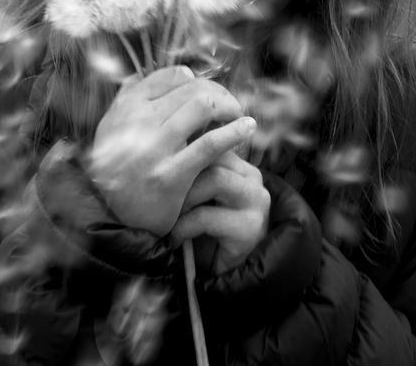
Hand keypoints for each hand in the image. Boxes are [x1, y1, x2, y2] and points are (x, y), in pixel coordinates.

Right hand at [87, 65, 255, 235]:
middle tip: (231, 105)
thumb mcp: (113, 128)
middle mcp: (136, 123)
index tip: (208, 93)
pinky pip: (210, 144)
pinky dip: (234, 132)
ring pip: (203, 106)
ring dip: (229, 107)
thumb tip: (176, 73)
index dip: (196, 81)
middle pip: (192, 89)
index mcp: (125, 107)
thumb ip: (133, 97)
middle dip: (219, 93)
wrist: (113, 219)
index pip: (171, 77)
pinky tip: (248, 128)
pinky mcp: (172, 175)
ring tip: (239, 115)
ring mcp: (154, 149)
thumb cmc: (119, 170)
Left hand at [171, 148, 269, 275]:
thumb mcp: (200, 197)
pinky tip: (173, 238)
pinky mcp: (249, 228)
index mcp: (241, 167)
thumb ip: (193, 175)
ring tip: (168, 215)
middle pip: (214, 156)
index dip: (184, 150)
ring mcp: (255, 203)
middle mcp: (253, 179)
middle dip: (182, 173)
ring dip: (184, 197)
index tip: (160, 162)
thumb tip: (160, 146)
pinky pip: (206, 216)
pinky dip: (182, 226)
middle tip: (160, 191)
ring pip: (214, 180)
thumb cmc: (206, 231)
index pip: (213, 142)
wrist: (225, 272)